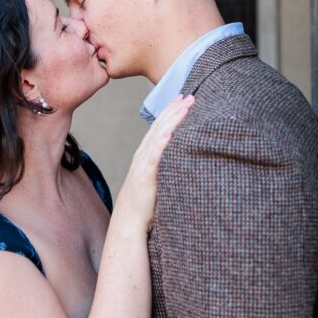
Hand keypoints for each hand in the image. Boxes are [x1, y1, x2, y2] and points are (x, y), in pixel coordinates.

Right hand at [114, 94, 194, 230]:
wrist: (128, 222)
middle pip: (160, 126)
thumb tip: (179, 158)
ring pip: (159, 136)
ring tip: (185, 106)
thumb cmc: (143, 204)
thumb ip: (162, 166)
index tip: (182, 98)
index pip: (158, 127)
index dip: (169, 111)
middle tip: (189, 96)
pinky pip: (155, 157)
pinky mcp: (145, 176)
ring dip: (172, 120)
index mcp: (145, 155)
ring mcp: (143, 164)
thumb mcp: (154, 179)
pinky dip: (162, 143)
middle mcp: (142, 155)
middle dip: (174, 110)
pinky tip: (170, 132)